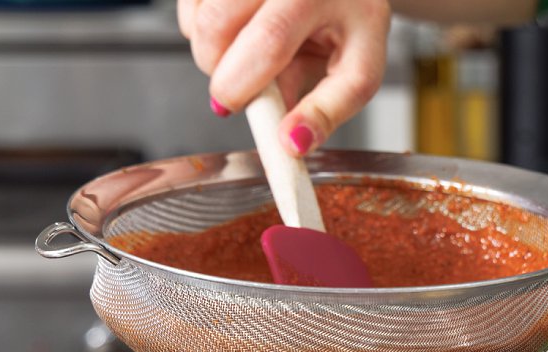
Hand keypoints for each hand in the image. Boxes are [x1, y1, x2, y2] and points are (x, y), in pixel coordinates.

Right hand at [179, 0, 391, 156]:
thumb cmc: (349, 20)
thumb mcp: (357, 65)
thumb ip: (326, 107)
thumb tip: (292, 142)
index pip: (270, 39)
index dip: (241, 83)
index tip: (230, 108)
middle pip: (218, 23)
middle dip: (217, 70)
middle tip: (240, 86)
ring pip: (199, 14)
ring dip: (206, 48)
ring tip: (243, 53)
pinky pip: (189, 3)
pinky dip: (198, 25)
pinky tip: (230, 27)